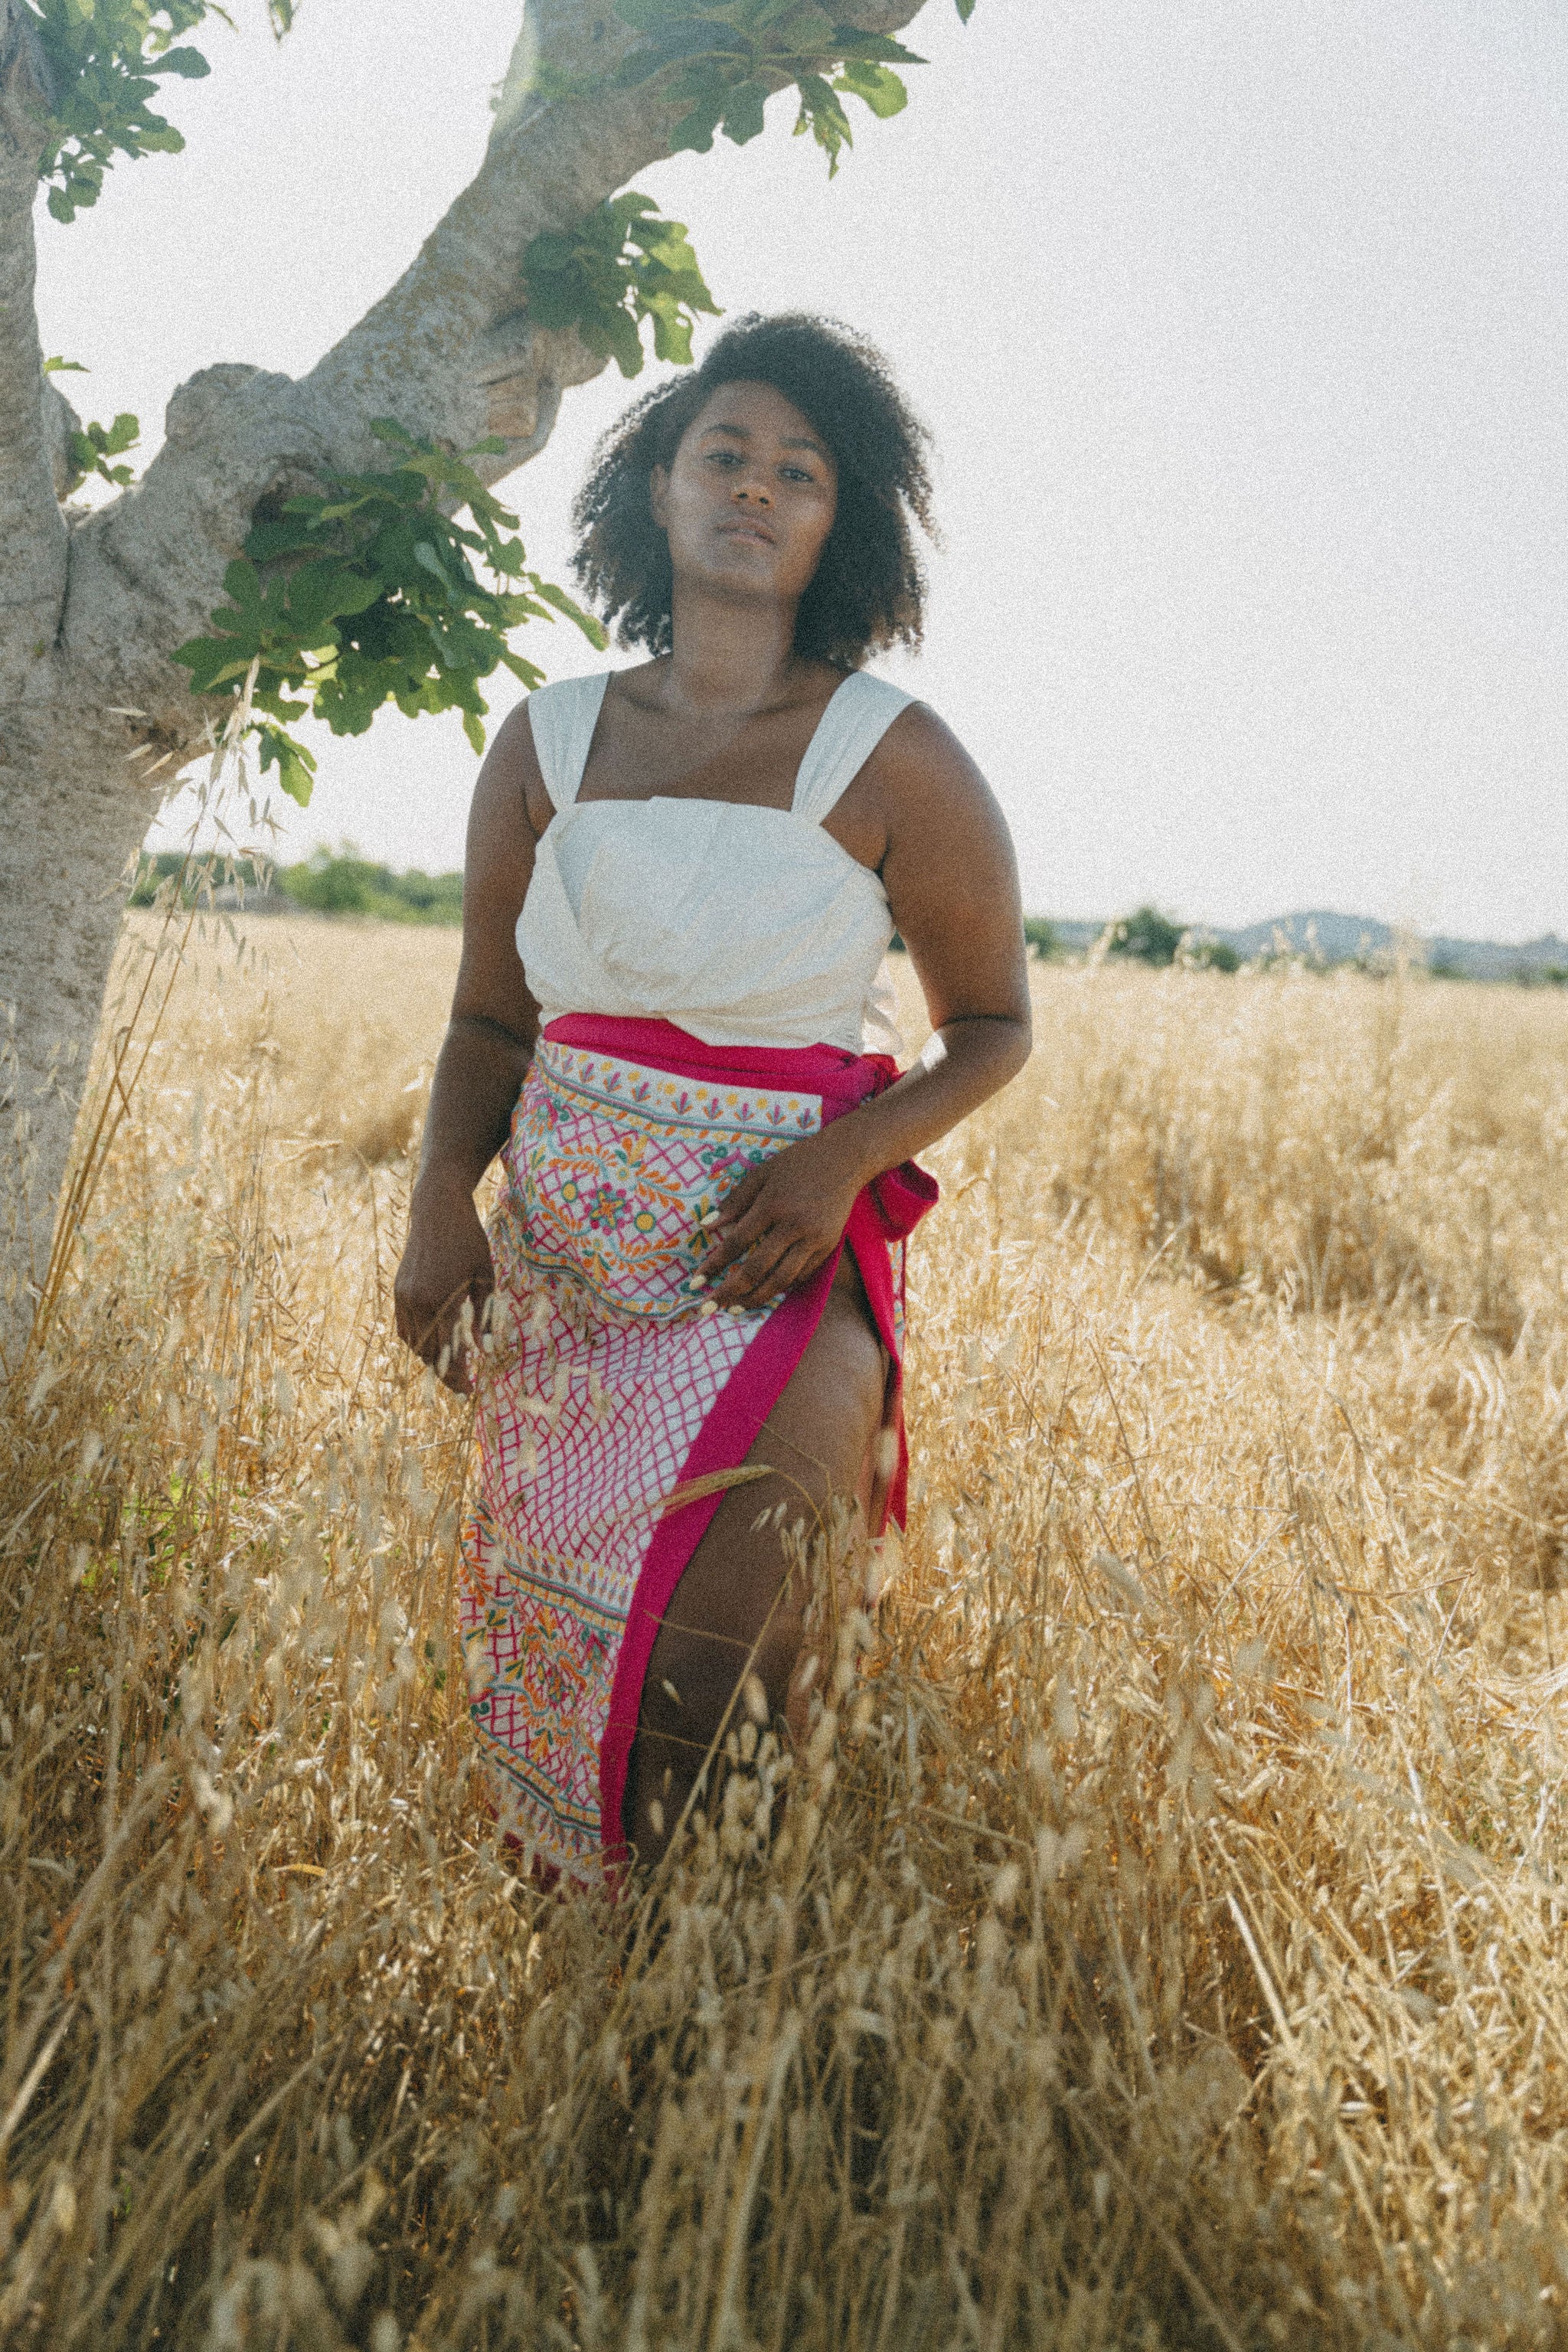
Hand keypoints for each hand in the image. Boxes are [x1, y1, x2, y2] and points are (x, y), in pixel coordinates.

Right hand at [394, 1170, 494, 1393]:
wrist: (437, 1210)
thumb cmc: (469, 1241)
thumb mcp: (485, 1276)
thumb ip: (483, 1315)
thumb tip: (483, 1350)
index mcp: (441, 1300)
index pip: (446, 1352)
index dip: (456, 1376)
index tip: (467, 1391)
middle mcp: (417, 1302)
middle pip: (427, 1352)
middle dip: (444, 1372)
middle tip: (462, 1384)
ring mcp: (403, 1296)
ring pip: (413, 1342)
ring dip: (430, 1357)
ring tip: (450, 1365)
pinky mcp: (398, 1290)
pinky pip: (404, 1326)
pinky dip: (417, 1340)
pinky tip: (433, 1342)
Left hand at [695, 1128, 865, 1310]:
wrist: (845, 1159)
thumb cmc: (797, 1164)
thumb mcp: (761, 1174)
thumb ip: (734, 1202)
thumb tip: (705, 1226)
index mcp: (772, 1205)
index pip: (737, 1243)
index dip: (715, 1265)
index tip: (696, 1282)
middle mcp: (793, 1226)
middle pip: (757, 1268)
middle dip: (730, 1291)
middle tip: (709, 1307)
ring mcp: (813, 1239)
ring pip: (781, 1279)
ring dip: (755, 1298)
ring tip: (736, 1308)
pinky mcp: (827, 1247)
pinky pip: (801, 1275)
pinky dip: (781, 1288)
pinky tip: (764, 1293)